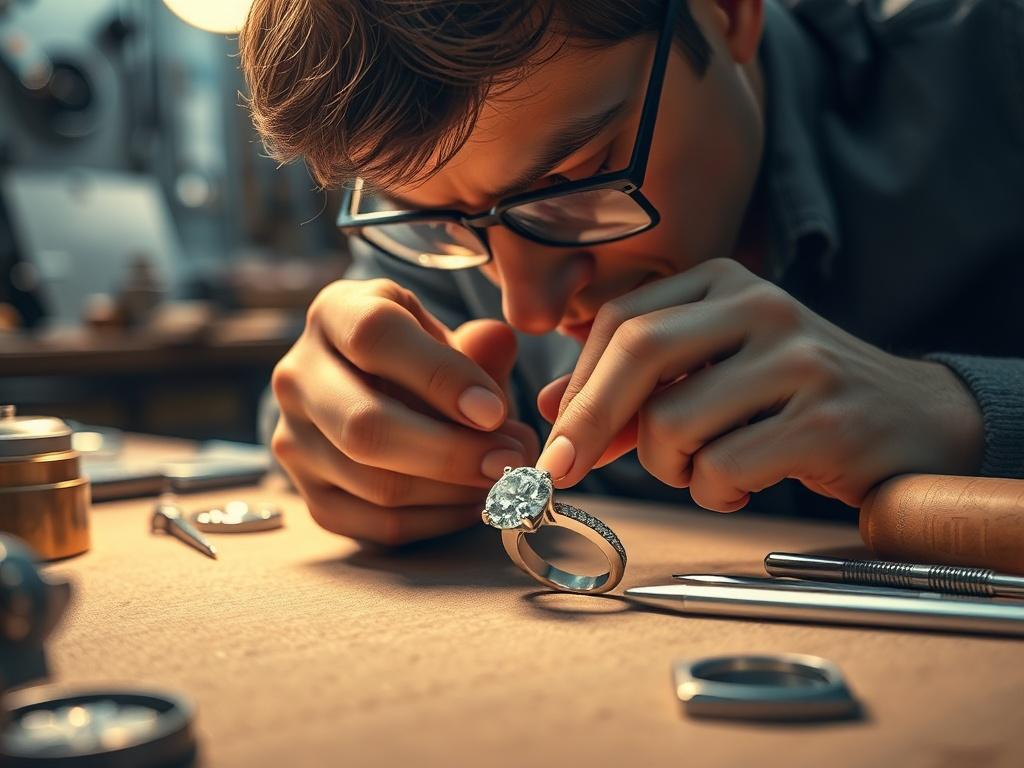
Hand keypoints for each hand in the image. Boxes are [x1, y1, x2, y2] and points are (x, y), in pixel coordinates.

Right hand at [272, 278, 538, 544]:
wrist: (377, 395)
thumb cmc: (421, 359)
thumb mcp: (444, 336)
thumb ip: (476, 345)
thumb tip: (498, 342)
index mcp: (333, 314)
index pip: (374, 337)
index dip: (439, 376)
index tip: (495, 410)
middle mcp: (297, 376)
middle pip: (366, 426)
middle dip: (451, 452)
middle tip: (511, 460)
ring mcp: (294, 442)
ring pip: (377, 484)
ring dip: (455, 490)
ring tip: (504, 477)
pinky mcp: (312, 497)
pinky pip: (380, 525)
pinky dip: (440, 520)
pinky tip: (475, 500)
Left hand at [536, 259, 983, 510]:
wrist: (916, 421)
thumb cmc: (798, 399)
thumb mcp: (715, 375)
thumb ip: (638, 387)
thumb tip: (555, 409)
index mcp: (726, 282)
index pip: (621, 321)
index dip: (577, 386)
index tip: (557, 441)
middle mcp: (761, 306)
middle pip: (637, 351)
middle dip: (589, 421)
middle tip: (564, 471)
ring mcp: (798, 359)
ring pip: (673, 421)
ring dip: (668, 469)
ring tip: (704, 472)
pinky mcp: (826, 420)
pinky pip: (723, 468)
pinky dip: (713, 494)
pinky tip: (742, 488)